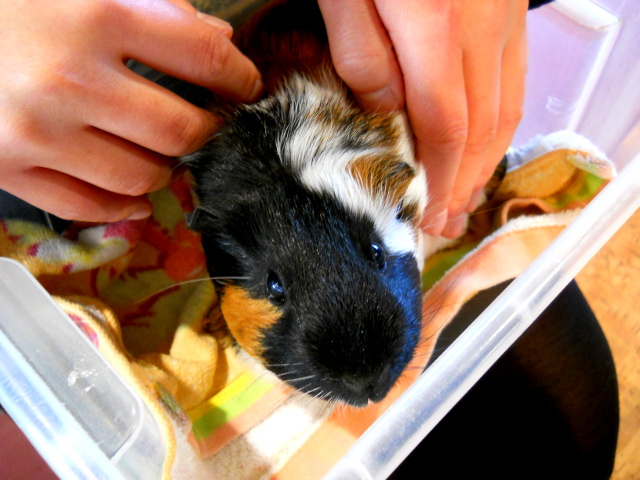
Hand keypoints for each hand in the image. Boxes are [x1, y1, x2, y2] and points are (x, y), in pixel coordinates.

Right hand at [0, 0, 261, 221]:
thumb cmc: (8, 3)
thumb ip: (151, 5)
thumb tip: (218, 46)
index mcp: (95, 17)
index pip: (202, 58)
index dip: (238, 77)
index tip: (244, 86)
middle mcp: (69, 80)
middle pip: (179, 130)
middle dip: (205, 130)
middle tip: (205, 124)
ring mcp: (37, 133)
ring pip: (140, 177)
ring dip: (162, 167)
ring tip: (157, 150)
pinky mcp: (9, 170)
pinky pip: (89, 207)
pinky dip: (122, 206)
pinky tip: (133, 193)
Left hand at [318, 0, 527, 237]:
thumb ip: (360, 54)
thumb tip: (385, 114)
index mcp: (434, 26)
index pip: (444, 128)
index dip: (439, 181)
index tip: (426, 217)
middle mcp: (483, 26)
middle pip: (481, 128)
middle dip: (462, 184)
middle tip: (445, 222)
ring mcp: (506, 14)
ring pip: (506, 106)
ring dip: (486, 159)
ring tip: (466, 196)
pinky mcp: (512, 5)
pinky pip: (516, 76)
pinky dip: (502, 120)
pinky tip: (485, 142)